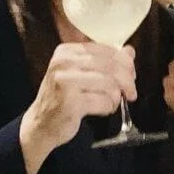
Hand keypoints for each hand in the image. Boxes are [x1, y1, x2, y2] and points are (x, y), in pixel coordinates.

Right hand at [20, 42, 135, 173]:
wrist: (41, 123)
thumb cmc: (63, 97)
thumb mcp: (81, 73)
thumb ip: (105, 61)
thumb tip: (130, 51)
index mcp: (66, 51)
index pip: (105, 50)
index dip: (124, 62)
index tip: (132, 75)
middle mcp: (64, 63)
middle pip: (110, 66)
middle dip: (127, 81)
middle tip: (132, 93)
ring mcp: (65, 82)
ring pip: (109, 84)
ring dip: (116, 97)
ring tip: (112, 103)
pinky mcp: (71, 102)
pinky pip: (104, 102)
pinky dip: (109, 107)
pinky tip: (103, 110)